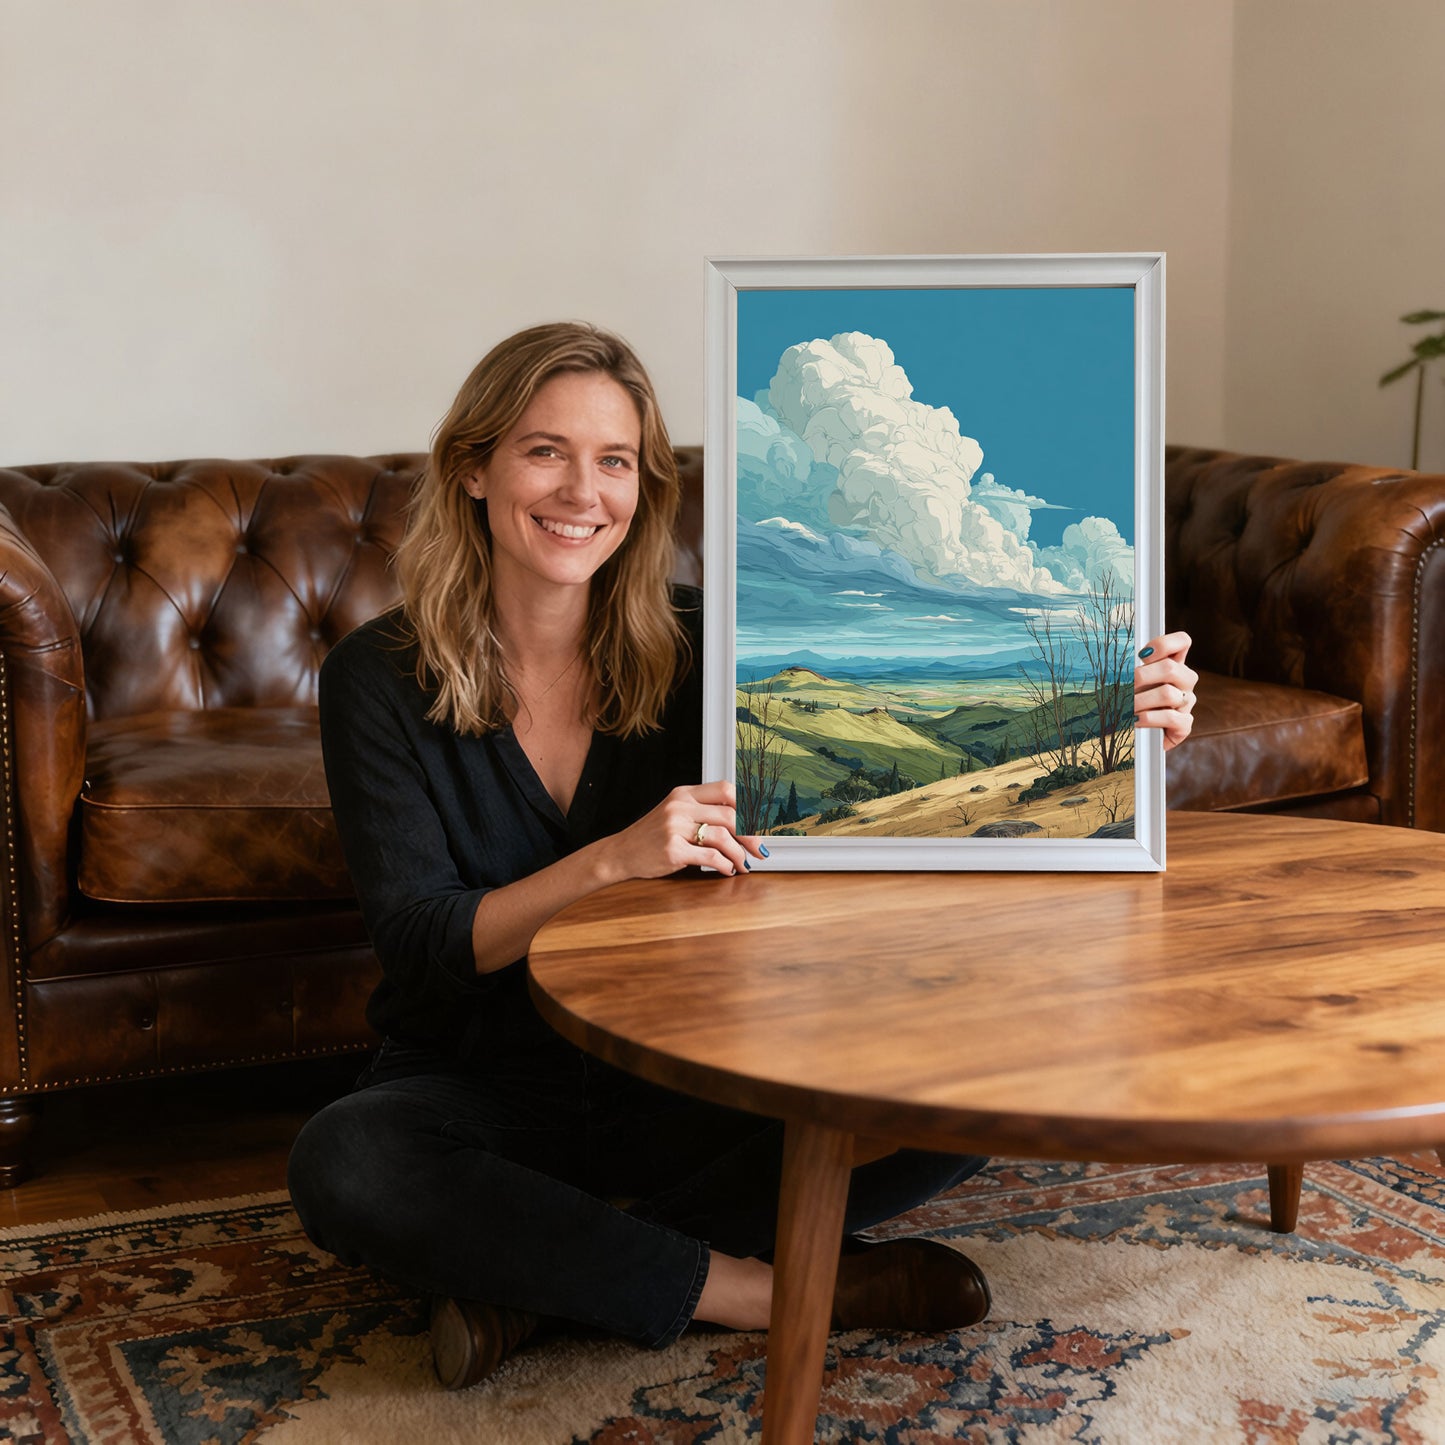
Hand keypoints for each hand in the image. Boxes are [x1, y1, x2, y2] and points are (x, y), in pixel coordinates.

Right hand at [608, 781, 765, 879]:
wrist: (620, 853)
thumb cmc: (652, 836)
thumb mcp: (675, 814)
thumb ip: (703, 812)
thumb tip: (742, 823)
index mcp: (684, 793)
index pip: (726, 789)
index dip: (748, 804)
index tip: (760, 821)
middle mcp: (680, 806)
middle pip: (730, 814)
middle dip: (751, 834)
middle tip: (759, 849)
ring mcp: (675, 828)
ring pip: (723, 836)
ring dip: (739, 854)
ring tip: (743, 864)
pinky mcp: (672, 850)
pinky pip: (710, 856)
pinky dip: (725, 865)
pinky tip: (728, 870)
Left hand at [1134, 631, 1196, 750]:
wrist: (1139, 735)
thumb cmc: (1133, 703)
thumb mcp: (1129, 683)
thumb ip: (1129, 670)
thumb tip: (1111, 663)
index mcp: (1173, 665)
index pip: (1182, 642)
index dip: (1165, 644)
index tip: (1143, 654)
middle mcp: (1183, 681)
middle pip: (1172, 668)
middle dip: (1142, 676)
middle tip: (1124, 686)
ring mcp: (1186, 702)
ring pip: (1169, 694)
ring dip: (1141, 701)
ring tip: (1125, 708)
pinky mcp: (1185, 724)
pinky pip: (1172, 718)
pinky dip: (1149, 719)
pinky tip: (1135, 720)